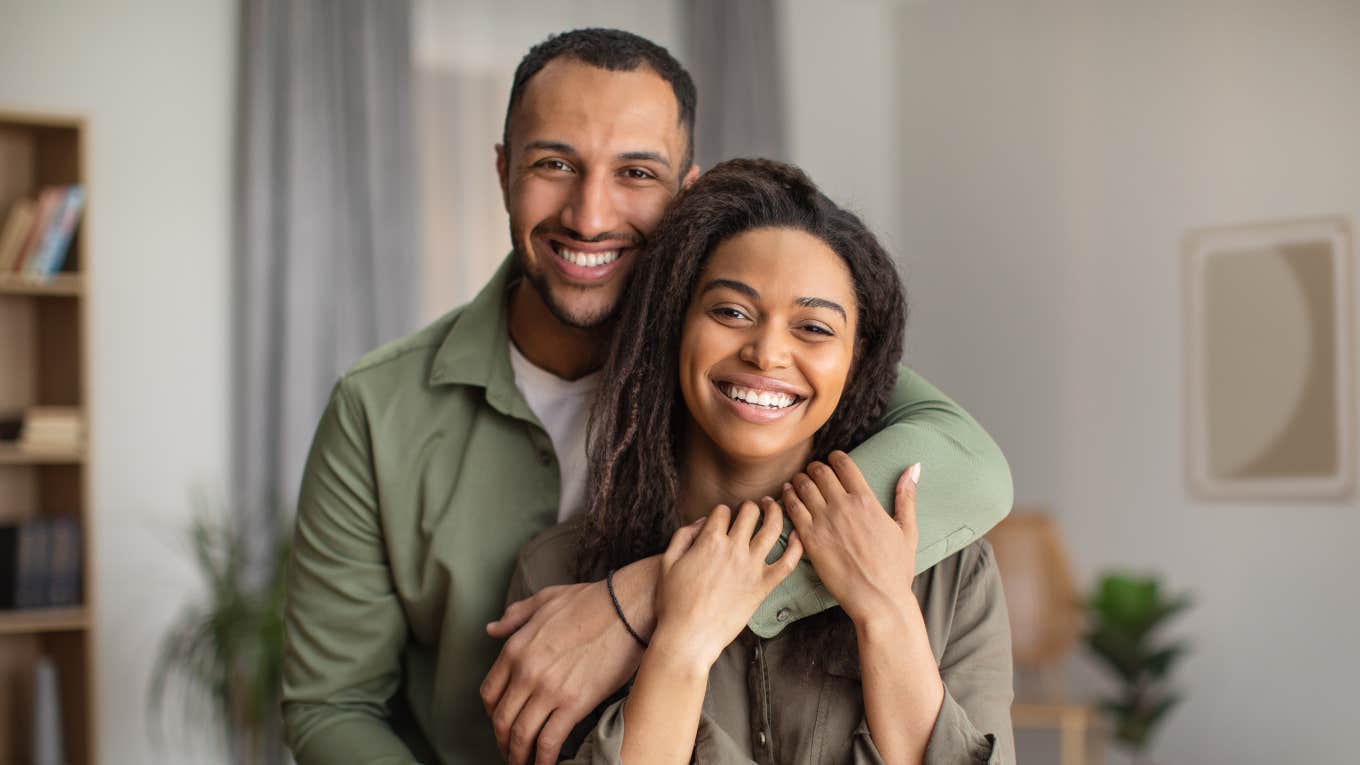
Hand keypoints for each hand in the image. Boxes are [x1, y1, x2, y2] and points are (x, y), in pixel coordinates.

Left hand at [480, 573, 649, 764]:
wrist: (628, 607)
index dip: (492, 714)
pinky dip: (543, 759)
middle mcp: (526, 671)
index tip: (501, 722)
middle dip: (503, 741)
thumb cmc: (592, 600)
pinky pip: (549, 740)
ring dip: (519, 755)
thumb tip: (492, 629)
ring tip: (525, 762)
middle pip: (502, 719)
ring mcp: (549, 689)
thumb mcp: (545, 599)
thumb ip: (515, 616)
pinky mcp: (574, 703)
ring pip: (521, 734)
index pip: (490, 693)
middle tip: (511, 749)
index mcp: (516, 648)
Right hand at [652, 502, 803, 667]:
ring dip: (775, 512)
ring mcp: (751, 567)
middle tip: (751, 509)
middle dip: (749, 506)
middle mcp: (734, 549)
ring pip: (772, 528)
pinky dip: (796, 546)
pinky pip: (788, 562)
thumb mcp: (667, 563)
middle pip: (750, 512)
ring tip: (773, 507)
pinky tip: (798, 536)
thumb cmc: (673, 603)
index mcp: (709, 541)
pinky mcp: (764, 586)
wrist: (689, 637)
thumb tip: (702, 522)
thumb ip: (683, 536)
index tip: (723, 519)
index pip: (722, 511)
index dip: (722, 511)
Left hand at [782, 451, 920, 624]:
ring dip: (799, 480)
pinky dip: (787, 497)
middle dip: (815, 467)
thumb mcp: (907, 530)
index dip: (835, 458)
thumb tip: (914, 467)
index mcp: (866, 501)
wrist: (878, 599)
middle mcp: (843, 507)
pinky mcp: (809, 540)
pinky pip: (792, 509)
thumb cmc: (896, 568)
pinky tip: (786, 495)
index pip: (843, 464)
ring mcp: (824, 522)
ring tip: (798, 481)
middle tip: (814, 471)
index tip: (832, 460)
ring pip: (803, 487)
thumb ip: (906, 496)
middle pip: (820, 472)